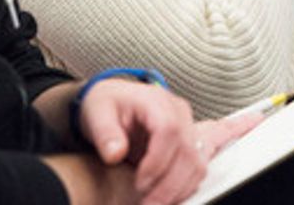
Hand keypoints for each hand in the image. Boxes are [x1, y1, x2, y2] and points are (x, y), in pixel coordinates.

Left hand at [77, 79, 204, 204]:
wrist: (114, 103)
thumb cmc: (106, 105)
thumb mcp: (96, 113)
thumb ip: (105, 133)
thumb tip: (115, 154)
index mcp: (156, 100)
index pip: (168, 130)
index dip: (157, 162)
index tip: (139, 184)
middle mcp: (178, 112)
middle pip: (187, 151)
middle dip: (168, 185)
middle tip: (147, 204)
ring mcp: (188, 128)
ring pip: (197, 164)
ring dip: (178, 191)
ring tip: (153, 204)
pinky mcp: (190, 144)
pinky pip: (196, 170)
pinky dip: (183, 189)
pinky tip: (164, 200)